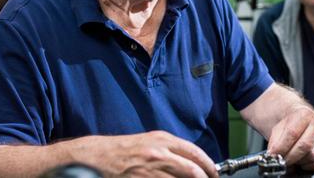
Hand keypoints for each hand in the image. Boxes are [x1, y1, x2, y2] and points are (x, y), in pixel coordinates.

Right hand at [66, 131, 217, 177]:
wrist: (99, 155)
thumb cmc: (126, 149)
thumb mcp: (151, 142)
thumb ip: (171, 150)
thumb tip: (192, 164)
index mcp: (163, 140)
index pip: (194, 152)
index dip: (208, 165)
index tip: (214, 174)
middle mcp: (160, 152)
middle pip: (193, 170)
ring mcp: (151, 168)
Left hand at [266, 106, 313, 170]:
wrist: (302, 121)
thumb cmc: (290, 125)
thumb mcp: (278, 127)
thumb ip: (275, 141)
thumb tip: (273, 155)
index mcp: (304, 114)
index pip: (292, 133)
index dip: (281, 147)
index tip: (274, 154)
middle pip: (304, 146)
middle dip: (289, 157)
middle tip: (281, 160)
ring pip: (312, 155)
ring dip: (298, 161)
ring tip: (291, 158)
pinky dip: (308, 165)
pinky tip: (302, 160)